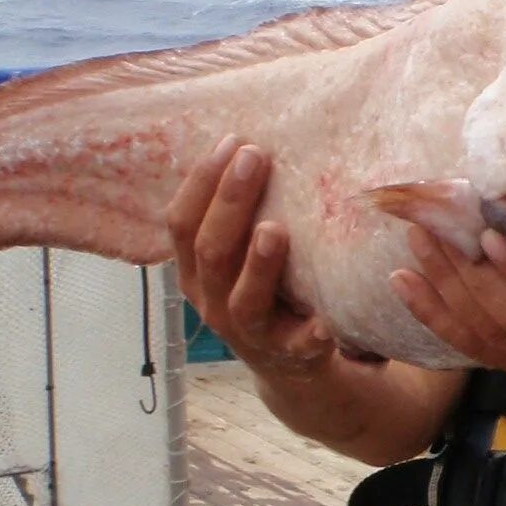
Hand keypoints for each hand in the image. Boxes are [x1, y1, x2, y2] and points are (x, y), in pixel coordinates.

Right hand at [165, 139, 340, 380]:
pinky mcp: (290, 354)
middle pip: (212, 251)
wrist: (291, 367)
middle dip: (230, 202)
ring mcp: (250, 332)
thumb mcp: (239, 256)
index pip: (181, 222)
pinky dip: (310, 333)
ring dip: (258, 264)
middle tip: (256, 157)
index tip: (232, 140)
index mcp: (196, 272)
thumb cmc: (266, 292)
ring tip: (275, 230)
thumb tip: (254, 138)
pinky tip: (324, 321)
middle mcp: (213, 301)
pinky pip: (298, 346)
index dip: (201, 182)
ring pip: (243, 298)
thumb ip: (239, 214)